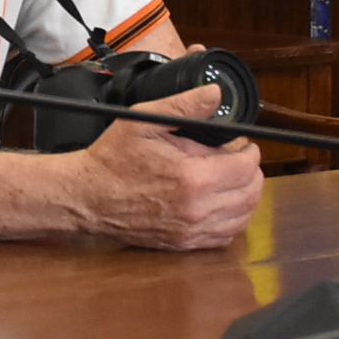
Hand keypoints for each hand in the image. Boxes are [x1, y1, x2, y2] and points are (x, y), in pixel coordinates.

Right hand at [70, 83, 264, 249]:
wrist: (87, 197)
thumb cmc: (112, 159)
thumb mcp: (144, 120)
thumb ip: (184, 106)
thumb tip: (214, 94)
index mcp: (193, 178)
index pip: (247, 167)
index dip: (249, 151)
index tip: (242, 143)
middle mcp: (198, 209)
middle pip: (251, 193)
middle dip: (251, 172)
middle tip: (239, 158)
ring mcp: (192, 230)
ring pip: (243, 217)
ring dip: (245, 196)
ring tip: (232, 179)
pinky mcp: (184, 244)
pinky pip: (225, 236)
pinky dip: (232, 219)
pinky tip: (221, 203)